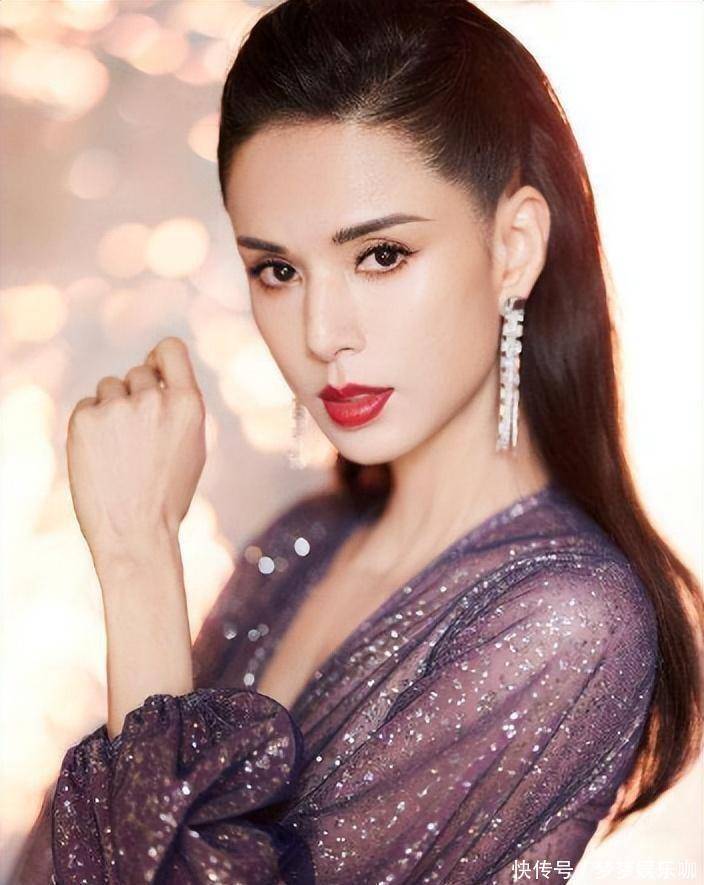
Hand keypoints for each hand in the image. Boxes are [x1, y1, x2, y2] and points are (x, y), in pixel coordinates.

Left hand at [67, 337, 205, 558]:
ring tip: (120, 449)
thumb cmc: (168, 494)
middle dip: (135, 395)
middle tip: (137, 437)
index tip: (154, 370)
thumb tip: (155, 372)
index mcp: (188, 404)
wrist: (136, 532)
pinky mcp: (85, 419)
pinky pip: (87, 405)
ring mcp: (118, 409)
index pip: (171, 348)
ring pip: (110, 386)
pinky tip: (102, 455)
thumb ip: (179, 405)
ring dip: (112, 408)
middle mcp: (154, 399)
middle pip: (138, 372)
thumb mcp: (192, 445)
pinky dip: (91, 425)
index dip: (159, 357)